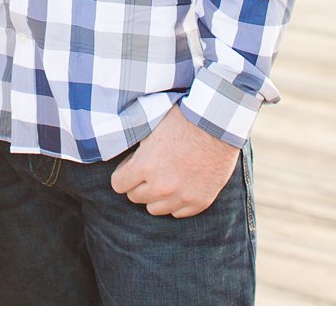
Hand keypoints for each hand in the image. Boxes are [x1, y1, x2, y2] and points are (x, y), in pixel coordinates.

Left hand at [109, 106, 241, 216]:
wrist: (216, 125)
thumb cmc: (180, 121)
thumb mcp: (149, 129)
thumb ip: (135, 151)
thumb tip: (122, 161)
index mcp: (145, 166)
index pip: (118, 185)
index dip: (122, 175)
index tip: (129, 168)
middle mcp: (162, 186)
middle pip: (135, 198)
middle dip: (137, 185)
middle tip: (147, 172)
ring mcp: (182, 196)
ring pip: (155, 209)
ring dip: (155, 197)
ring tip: (163, 180)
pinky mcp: (201, 202)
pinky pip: (179, 214)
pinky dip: (176, 203)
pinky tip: (179, 187)